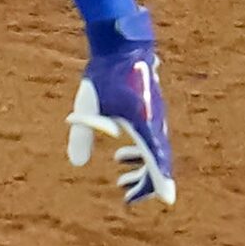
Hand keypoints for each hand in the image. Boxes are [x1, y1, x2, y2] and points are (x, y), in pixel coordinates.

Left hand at [66, 12, 175, 205]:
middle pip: (157, 160)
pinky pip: (149, 138)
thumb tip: (77, 163)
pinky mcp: (149, 110)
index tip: (167, 201)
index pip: (156, 160)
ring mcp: (154, 116)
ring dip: (140, 168)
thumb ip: (83, 134)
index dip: (161, 181)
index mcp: (144, 125)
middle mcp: (154, 123)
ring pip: (153, 150)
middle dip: (144, 181)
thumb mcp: (88, 105)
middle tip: (127, 196)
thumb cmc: (105, 74)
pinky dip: (138, 151)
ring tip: (121, 180)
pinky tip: (120, 155)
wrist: (122, 44)